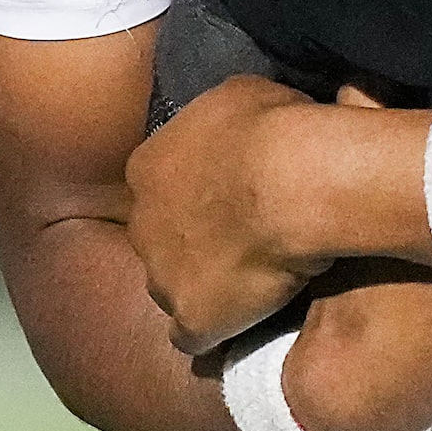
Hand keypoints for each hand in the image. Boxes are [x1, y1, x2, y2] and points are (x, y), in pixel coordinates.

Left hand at [129, 75, 356, 353]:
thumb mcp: (243, 95)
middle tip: (247, 232)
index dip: (200, 190)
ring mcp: (161, 277)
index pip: (162, 184)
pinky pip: (195, 335)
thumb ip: (226, 120)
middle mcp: (142, 224)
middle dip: (196, 239)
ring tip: (255, 278)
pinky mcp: (192, 318)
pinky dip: (218, 330)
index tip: (234, 191)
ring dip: (206, 284)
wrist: (290, 182)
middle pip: (162, 239)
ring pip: (174, 288)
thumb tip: (239, 123)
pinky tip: (247, 320)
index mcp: (148, 166)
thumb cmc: (270, 126)